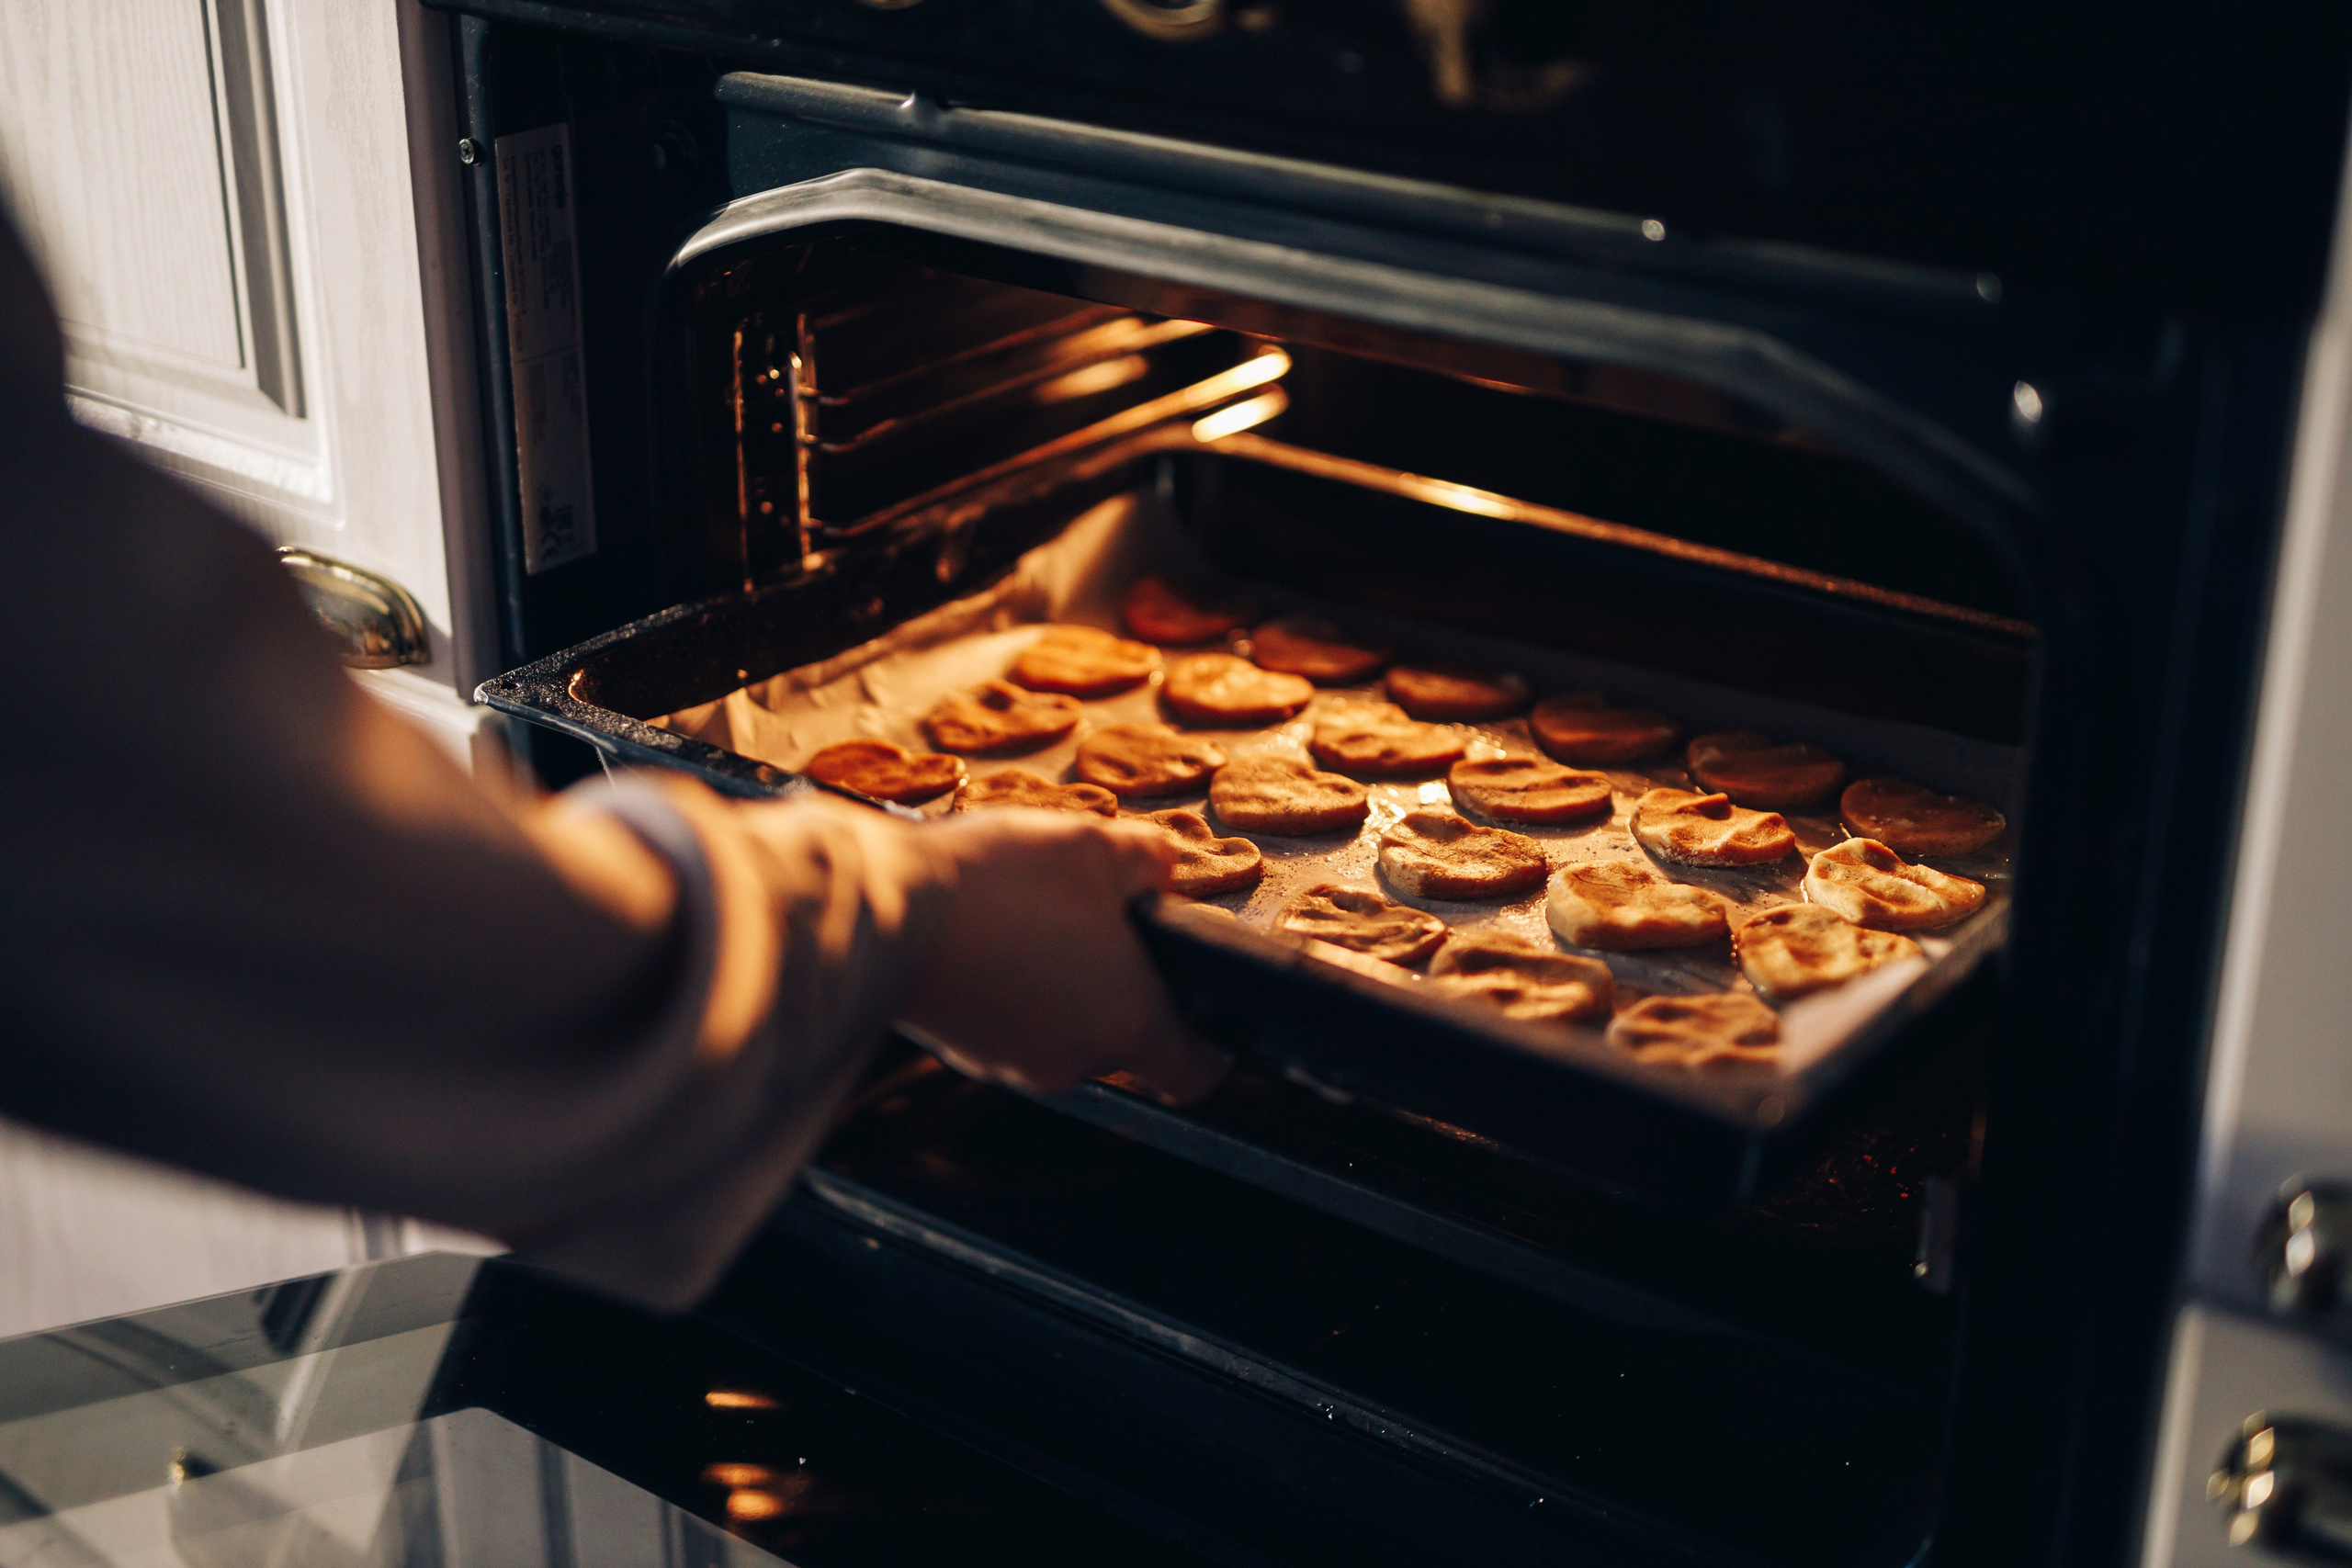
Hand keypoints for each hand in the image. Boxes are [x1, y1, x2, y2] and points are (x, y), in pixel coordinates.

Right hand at [897, 810, 1227, 1104]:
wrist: (885, 911)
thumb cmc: (999, 884)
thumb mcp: (1095, 844)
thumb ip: (1150, 863)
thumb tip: (1159, 877)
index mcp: (1127, 1020)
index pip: (1193, 1072)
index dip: (1207, 1046)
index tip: (1203, 1017)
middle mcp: (1075, 1059)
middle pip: (1122, 1036)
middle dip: (1116, 981)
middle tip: (1093, 919)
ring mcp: (1012, 1062)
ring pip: (1063, 1026)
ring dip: (1059, 981)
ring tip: (1031, 915)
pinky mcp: (962, 1051)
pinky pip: (1010, 1022)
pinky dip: (1011, 987)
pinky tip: (992, 933)